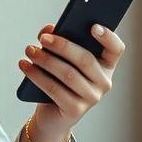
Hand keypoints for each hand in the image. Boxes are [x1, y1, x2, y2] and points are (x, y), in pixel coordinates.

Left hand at [18, 23, 126, 140]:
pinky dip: (37, 76)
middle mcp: (104, 82)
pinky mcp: (75, 110)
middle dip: (63, 47)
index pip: (116, 48)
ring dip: (46, 60)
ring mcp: (92, 98)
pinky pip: (55, 89)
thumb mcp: (62, 58)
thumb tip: (49, 29)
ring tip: (30, 50)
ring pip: (69, 74)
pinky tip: (25, 66)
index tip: (93, 26)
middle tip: (43, 39)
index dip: (107, 37)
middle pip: (86, 60)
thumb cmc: (59, 80)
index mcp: (106, 65)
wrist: (52, 115)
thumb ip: (59, 40)